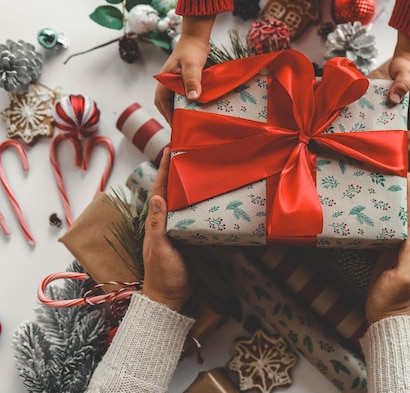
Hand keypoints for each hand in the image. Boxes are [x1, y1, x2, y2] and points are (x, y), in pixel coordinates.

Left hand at [141, 148, 191, 311]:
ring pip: (186, 203)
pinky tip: (214, 197)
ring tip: (206, 168)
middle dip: (180, 171)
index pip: (160, 190)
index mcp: (156, 221)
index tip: (171, 149)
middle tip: (193, 152)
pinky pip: (197, 217)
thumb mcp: (159, 249)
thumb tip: (157, 196)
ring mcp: (180, 230)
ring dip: (193, 186)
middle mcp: (167, 222)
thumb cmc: (162, 275)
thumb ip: (158, 224)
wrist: (172, 298)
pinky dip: (203, 205)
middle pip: (174, 192)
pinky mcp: (192, 239)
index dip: (164, 169)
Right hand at [154, 15, 214, 122]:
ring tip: (188, 122)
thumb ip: (191, 80)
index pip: (163, 104)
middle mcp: (166, 84)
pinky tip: (193, 110)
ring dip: (178, 111)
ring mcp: (172, 84)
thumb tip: (192, 97)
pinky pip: (179, 97)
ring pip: (172, 102)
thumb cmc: (192, 50)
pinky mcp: (180, 83)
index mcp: (164, 82)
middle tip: (184, 129)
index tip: (178, 128)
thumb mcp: (192, 65)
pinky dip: (184, 105)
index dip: (169, 117)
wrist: (195, 38)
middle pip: (165, 106)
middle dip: (172, 117)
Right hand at [366, 172, 409, 323]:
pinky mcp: (382, 254)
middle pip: (403, 216)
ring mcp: (393, 250)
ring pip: (392, 222)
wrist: (383, 317)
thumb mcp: (403, 277)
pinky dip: (379, 219)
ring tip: (380, 187)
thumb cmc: (393, 299)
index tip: (406, 178)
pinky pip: (382, 232)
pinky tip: (372, 210)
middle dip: (399, 196)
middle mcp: (405, 246)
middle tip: (391, 176)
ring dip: (388, 205)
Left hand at [387, 33, 409, 148]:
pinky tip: (391, 138)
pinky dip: (401, 132)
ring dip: (407, 139)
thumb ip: (400, 85)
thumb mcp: (403, 73)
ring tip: (397, 149)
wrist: (405, 62)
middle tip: (401, 152)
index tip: (406, 141)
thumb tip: (394, 100)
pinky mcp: (403, 109)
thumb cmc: (405, 66)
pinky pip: (404, 123)